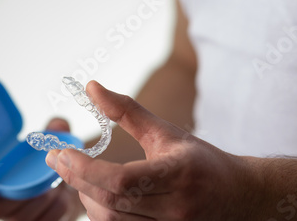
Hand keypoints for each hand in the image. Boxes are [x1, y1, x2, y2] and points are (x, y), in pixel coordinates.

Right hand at [0, 118, 83, 220]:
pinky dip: (54, 210)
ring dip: (42, 202)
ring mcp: (16, 215)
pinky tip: (61, 198)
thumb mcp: (53, 141)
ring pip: (21, 218)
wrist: (70, 180)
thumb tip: (58, 126)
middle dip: (20, 198)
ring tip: (55, 187)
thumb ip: (54, 129)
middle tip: (41, 185)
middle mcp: (0, 200)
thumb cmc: (50, 159)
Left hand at [46, 81, 260, 220]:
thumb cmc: (200, 160)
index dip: (86, 169)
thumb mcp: (165, 131)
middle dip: (78, 180)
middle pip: (112, 202)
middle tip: (59, 160)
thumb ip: (126, 111)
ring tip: (78, 175)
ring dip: (88, 198)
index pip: (122, 179)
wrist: (237, 195)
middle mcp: (175, 206)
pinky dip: (103, 213)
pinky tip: (96, 196)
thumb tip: (91, 88)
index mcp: (177, 173)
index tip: (61, 153)